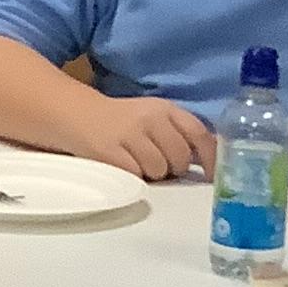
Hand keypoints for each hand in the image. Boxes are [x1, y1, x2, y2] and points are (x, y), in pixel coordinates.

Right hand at [77, 95, 213, 183]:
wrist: (75, 114)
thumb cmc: (120, 122)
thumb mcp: (152, 118)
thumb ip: (179, 134)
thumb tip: (209, 162)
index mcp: (165, 108)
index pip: (199, 133)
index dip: (210, 158)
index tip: (213, 176)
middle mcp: (151, 117)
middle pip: (180, 158)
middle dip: (173, 169)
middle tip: (159, 166)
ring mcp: (130, 133)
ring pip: (159, 170)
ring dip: (151, 175)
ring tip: (137, 164)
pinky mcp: (110, 150)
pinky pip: (136, 175)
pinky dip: (133, 177)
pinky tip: (123, 167)